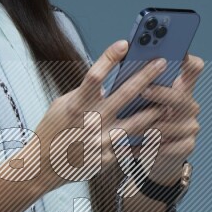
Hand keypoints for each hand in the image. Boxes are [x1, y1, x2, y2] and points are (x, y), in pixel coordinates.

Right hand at [27, 40, 178, 189]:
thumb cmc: (52, 131)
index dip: (109, 57)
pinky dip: (146, 139)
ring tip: (169, 101)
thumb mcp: (62, 106)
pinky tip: (160, 130)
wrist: (42, 167)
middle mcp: (90, 122)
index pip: (95, 76)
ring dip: (154, 110)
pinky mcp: (107, 159)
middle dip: (145, 77)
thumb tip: (106, 83)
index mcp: (77, 105)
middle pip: (124, 95)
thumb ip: (84, 94)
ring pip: (136, 123)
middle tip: (161, 63)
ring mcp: (100, 141)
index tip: (124, 44)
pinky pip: (131, 146)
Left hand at [132, 52, 204, 181]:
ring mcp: (191, 126)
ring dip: (146, 125)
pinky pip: (166, 145)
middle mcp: (189, 105)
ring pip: (168, 123)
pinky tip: (128, 147)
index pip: (193, 68)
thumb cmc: (141, 122)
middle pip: (180, 96)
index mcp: (181, 88)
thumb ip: (139, 84)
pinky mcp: (187, 146)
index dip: (188, 60)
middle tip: (143, 91)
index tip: (177, 52)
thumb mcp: (142, 102)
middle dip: (161, 93)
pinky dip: (145, 146)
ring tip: (126, 125)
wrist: (152, 157)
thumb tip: (122, 65)